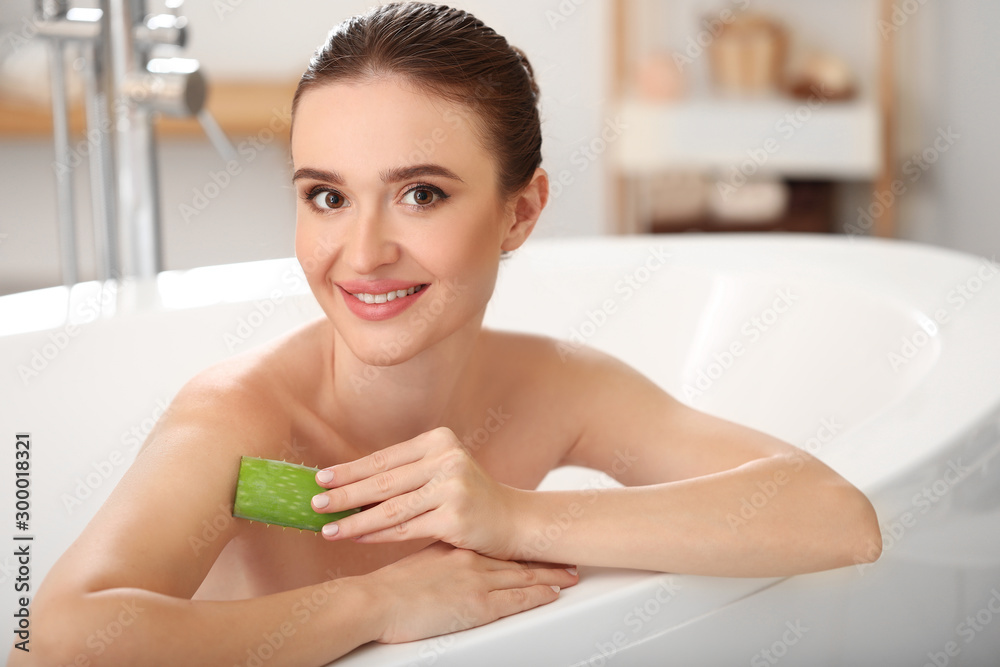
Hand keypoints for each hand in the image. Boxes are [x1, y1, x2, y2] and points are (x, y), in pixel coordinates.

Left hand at [312, 427, 521, 558]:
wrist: (513, 520)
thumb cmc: (469, 497)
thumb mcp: (442, 472)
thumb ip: (405, 475)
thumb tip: (350, 487)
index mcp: (439, 441)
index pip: (385, 458)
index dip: (350, 470)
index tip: (320, 478)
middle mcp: (446, 459)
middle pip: (383, 482)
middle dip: (344, 495)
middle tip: (314, 503)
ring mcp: (452, 488)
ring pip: (390, 508)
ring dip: (354, 520)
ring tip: (327, 528)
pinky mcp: (455, 517)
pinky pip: (406, 529)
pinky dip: (377, 535)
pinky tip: (356, 537)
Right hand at [364, 542, 578, 643]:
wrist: (375, 602)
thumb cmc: (386, 589)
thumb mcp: (414, 562)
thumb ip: (433, 557)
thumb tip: (441, 560)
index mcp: (455, 549)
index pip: (496, 547)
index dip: (519, 546)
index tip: (535, 543)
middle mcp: (470, 560)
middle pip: (515, 558)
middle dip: (543, 558)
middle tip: (565, 556)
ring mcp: (477, 581)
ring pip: (524, 576)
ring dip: (550, 575)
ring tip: (570, 574)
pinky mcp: (478, 605)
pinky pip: (518, 601)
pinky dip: (540, 596)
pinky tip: (554, 594)